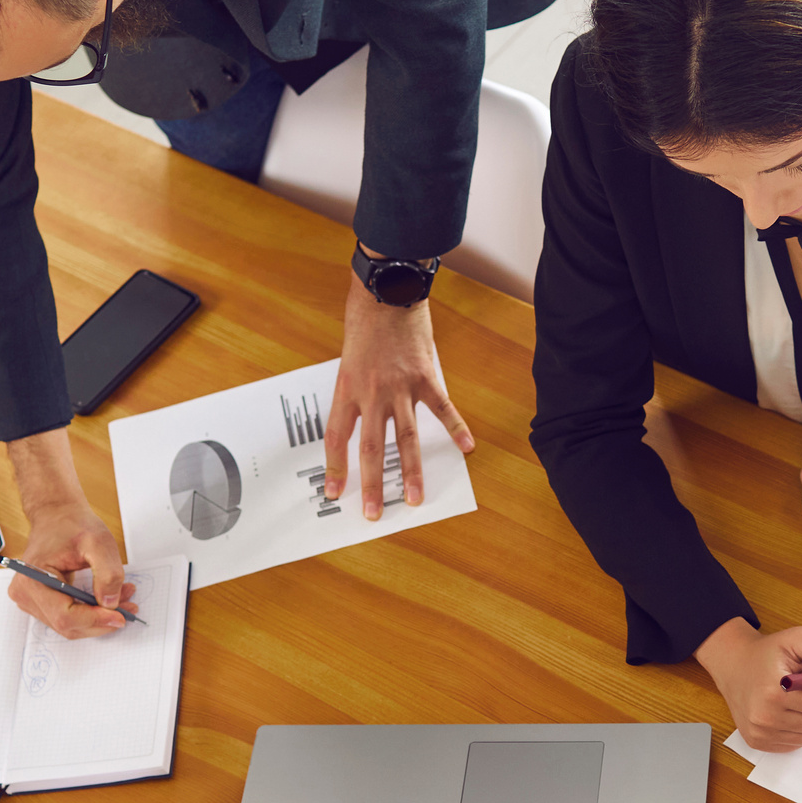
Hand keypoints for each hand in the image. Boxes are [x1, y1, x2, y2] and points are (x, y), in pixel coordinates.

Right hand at [9, 501, 132, 639]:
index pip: (65, 616)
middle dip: (100, 620)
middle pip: (67, 625)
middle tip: (128, 608)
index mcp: (33, 579)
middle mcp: (25, 593)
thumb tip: (110, 603)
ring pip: (69, 625)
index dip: (95, 620)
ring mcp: (29, 600)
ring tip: (121, 598)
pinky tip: (105, 599)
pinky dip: (89, 613)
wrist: (57, 515)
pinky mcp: (39, 602)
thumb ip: (108, 574)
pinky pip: (66, 617)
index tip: (120, 617)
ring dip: (97, 617)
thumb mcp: (99, 543)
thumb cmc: (71, 524)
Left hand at [325, 269, 475, 520]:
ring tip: (414, 498)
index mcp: (347, 389)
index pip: (337, 438)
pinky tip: (466, 449)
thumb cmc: (364, 320)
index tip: (334, 493)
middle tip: (373, 512)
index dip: (335, 468)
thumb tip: (364, 419)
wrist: (387, 289)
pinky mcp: (427, 377)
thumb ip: (358, 390)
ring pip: (406, 439)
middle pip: (371, 448)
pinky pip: (443, 409)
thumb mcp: (349, 358)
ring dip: (410, 471)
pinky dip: (456, 429)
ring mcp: (402, 388)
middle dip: (372, 484)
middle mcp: (372, 394)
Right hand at [692, 618, 801, 751]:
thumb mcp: (799, 639)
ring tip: (797, 698)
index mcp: (776, 692)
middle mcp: (765, 717)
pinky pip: (797, 743)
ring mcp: (761, 732)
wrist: (733, 664)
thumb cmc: (767, 653)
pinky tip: (787, 710)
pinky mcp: (758, 742)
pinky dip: (799, 728)